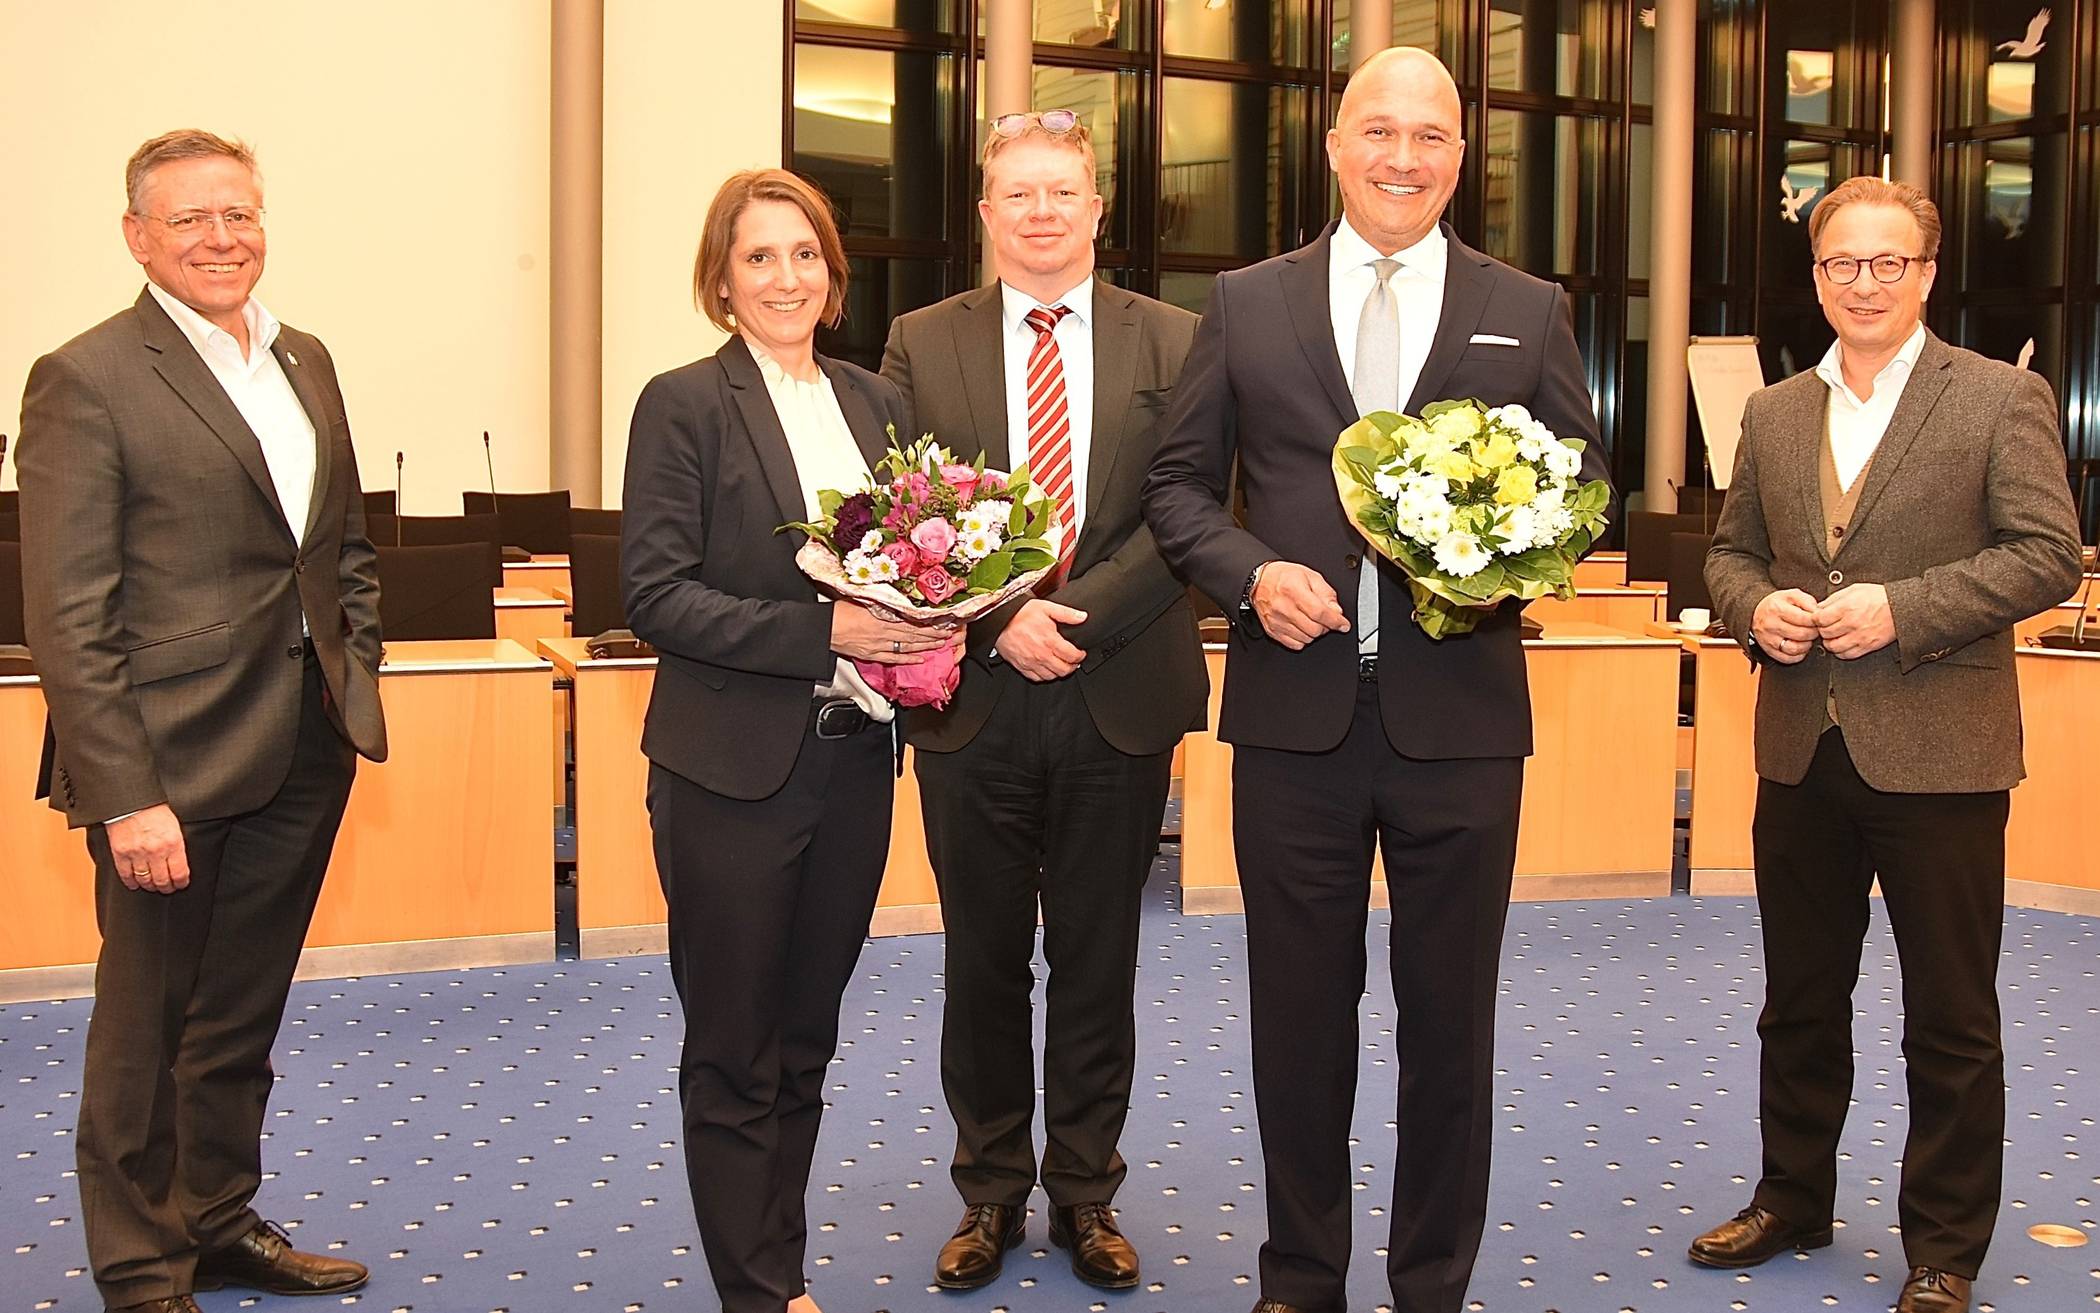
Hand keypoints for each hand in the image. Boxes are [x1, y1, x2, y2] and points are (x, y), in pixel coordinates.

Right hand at [106, 803, 188, 893]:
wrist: (132, 801)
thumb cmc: (154, 810)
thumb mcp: (175, 826)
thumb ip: (177, 845)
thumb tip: (180, 863)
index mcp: (173, 843)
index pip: (179, 873)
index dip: (181, 883)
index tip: (181, 884)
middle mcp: (156, 851)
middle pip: (162, 880)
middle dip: (166, 888)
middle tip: (168, 889)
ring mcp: (137, 853)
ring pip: (145, 880)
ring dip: (150, 886)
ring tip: (153, 887)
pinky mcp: (120, 853)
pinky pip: (126, 875)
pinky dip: (131, 882)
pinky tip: (135, 884)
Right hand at [831, 604, 956, 664]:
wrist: (823, 629)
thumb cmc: (838, 611)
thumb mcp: (862, 598)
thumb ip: (880, 598)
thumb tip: (895, 594)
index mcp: (883, 615)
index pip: (913, 619)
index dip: (930, 621)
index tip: (944, 620)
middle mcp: (884, 631)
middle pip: (915, 633)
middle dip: (934, 635)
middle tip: (950, 635)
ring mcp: (879, 645)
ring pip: (908, 646)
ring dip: (926, 646)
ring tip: (940, 646)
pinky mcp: (872, 655)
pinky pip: (894, 658)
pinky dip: (908, 659)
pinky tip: (919, 659)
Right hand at [998, 600, 1087, 681]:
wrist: (999, 620)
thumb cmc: (1020, 613)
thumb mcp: (1046, 608)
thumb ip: (1067, 613)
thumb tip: (1082, 617)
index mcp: (1050, 641)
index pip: (1072, 656)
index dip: (1080, 656)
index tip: (1081, 653)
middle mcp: (1041, 655)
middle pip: (1064, 670)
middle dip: (1072, 666)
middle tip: (1073, 661)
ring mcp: (1031, 662)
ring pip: (1051, 676)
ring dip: (1059, 672)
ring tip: (1061, 664)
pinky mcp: (1021, 666)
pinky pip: (1036, 678)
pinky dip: (1044, 676)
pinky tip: (1046, 668)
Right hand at [1250, 561, 1349, 650]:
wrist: (1259, 581)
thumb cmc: (1283, 577)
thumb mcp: (1310, 576)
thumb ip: (1326, 593)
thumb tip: (1336, 612)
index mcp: (1294, 590)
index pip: (1319, 612)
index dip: (1335, 621)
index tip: (1343, 624)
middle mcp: (1284, 607)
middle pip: (1314, 629)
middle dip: (1326, 626)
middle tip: (1325, 619)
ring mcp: (1277, 621)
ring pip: (1307, 638)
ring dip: (1314, 632)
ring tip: (1311, 620)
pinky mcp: (1272, 631)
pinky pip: (1295, 644)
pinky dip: (1303, 638)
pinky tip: (1302, 627)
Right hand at [1751, 588, 1820, 664]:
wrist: (1756, 613)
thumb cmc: (1777, 605)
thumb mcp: (1791, 595)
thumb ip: (1807, 601)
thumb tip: (1818, 613)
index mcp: (1777, 609)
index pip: (1805, 619)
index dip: (1817, 621)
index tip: (1818, 620)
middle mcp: (1771, 625)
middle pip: (1802, 634)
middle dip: (1814, 632)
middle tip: (1815, 629)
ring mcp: (1768, 640)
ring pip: (1795, 649)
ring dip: (1807, 645)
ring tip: (1807, 638)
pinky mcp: (1769, 651)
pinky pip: (1788, 658)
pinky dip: (1798, 655)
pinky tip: (1800, 646)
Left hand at [1814, 583, 1894, 659]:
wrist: (1901, 607)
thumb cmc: (1879, 597)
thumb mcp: (1854, 590)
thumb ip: (1834, 599)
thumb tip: (1819, 607)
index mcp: (1847, 607)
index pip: (1819, 619)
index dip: (1815, 618)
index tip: (1818, 618)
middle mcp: (1852, 623)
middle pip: (1824, 633)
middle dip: (1822, 629)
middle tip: (1827, 626)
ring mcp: (1860, 636)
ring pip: (1833, 646)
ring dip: (1830, 642)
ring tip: (1834, 635)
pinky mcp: (1867, 646)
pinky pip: (1846, 655)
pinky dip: (1841, 651)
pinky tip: (1843, 643)